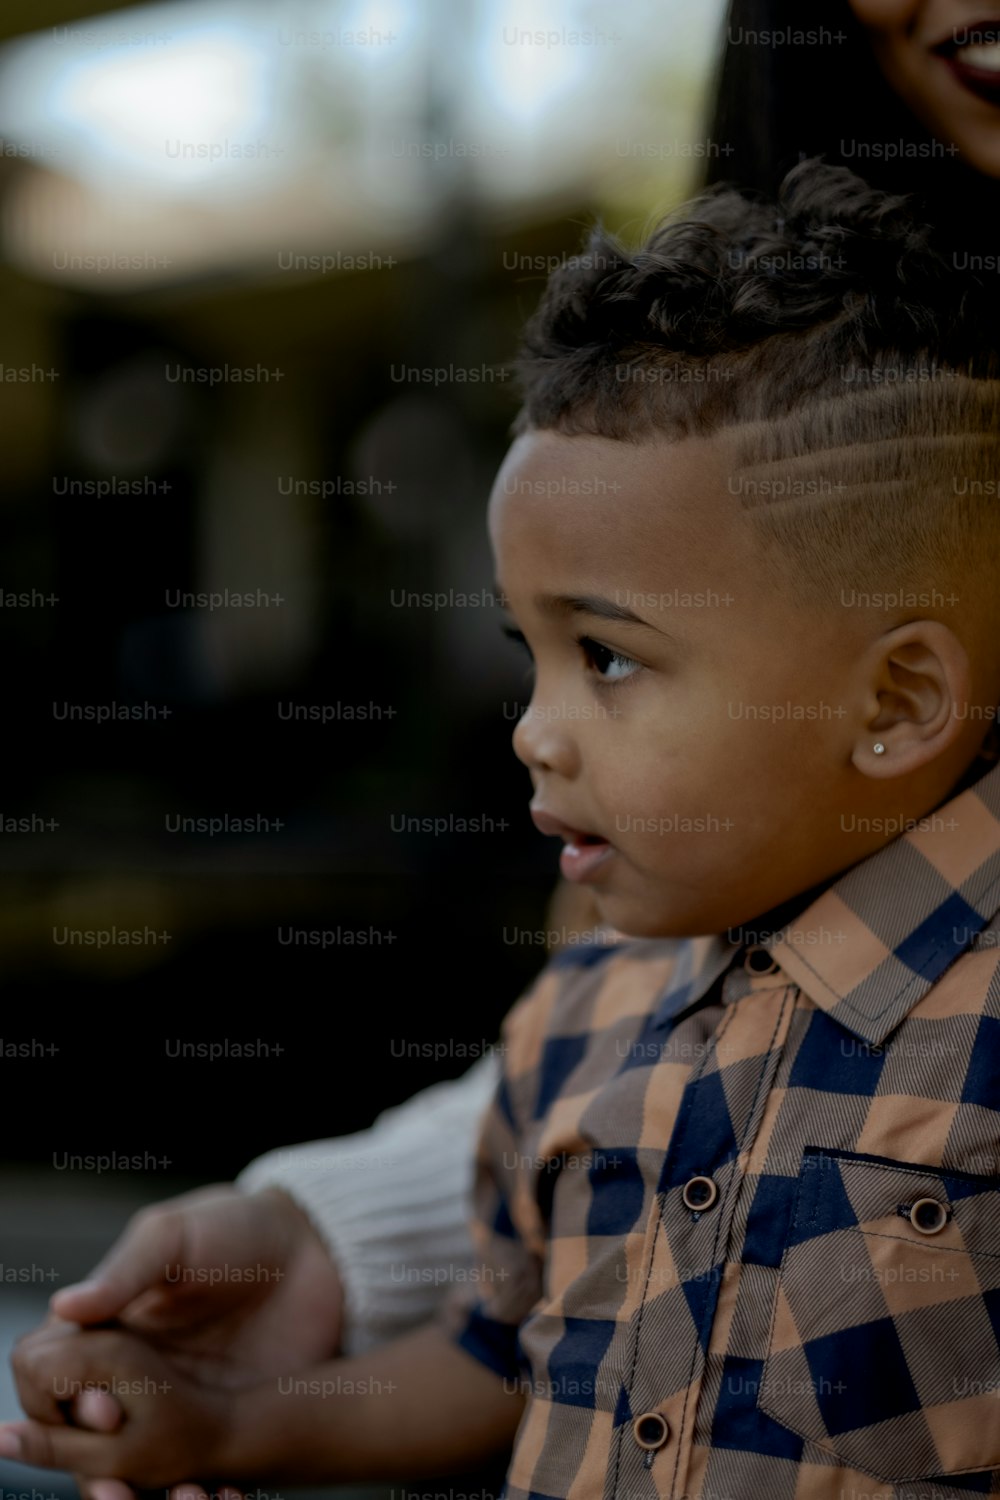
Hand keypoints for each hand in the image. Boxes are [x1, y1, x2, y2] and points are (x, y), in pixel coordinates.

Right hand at [8, 1183, 342, 1499]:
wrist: (316, 1250)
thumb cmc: (236, 1228)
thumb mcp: (177, 1236)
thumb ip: (125, 1270)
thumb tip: (63, 1305)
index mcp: (103, 1327)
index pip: (49, 1380)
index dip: (61, 1405)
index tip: (106, 1412)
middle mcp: (127, 1374)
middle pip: (80, 1440)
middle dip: (92, 1469)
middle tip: (121, 1485)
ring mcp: (171, 1405)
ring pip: (133, 1470)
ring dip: (139, 1495)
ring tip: (179, 1498)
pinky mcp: (218, 1427)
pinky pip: (194, 1475)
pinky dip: (197, 1495)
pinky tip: (218, 1498)